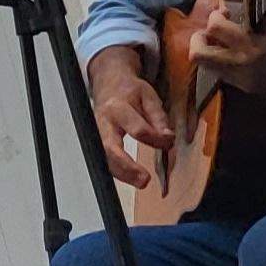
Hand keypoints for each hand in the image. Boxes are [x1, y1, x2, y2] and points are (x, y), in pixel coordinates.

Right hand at [92, 45, 175, 187]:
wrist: (108, 83)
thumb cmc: (129, 90)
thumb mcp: (149, 97)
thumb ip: (158, 118)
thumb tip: (168, 138)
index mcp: (118, 108)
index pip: (137, 129)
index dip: (156, 139)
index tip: (169, 141)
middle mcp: (103, 122)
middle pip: (110, 148)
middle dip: (126, 166)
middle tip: (144, 179)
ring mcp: (96, 133)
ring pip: (104, 158)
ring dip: (121, 173)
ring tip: (141, 182)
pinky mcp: (96, 140)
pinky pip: (104, 159)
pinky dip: (117, 171)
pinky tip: (130, 176)